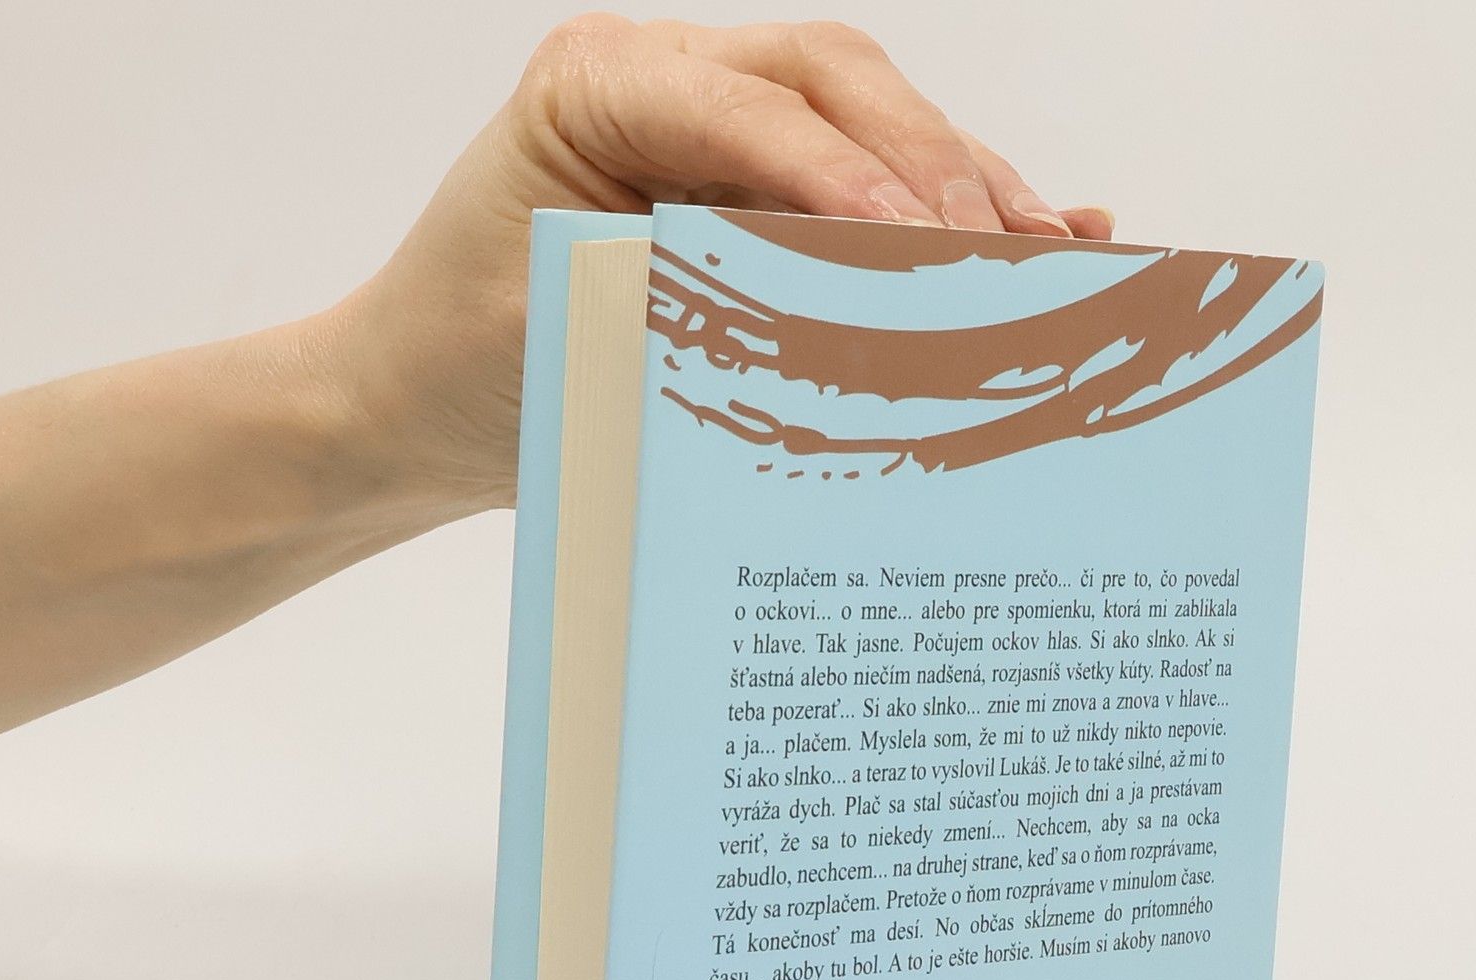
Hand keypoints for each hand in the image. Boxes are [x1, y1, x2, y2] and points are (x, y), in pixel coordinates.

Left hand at [320, 15, 1113, 515]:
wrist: (420, 402)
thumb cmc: (468, 365)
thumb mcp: (561, 336)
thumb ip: (692, 299)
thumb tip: (847, 309)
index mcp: (599, 84)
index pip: (754, 108)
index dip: (850, 177)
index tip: (923, 251)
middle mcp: (670, 82)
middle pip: (839, 84)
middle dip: (934, 168)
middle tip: (1006, 260)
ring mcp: (722, 126)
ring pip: (876, 122)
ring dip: (968, 186)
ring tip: (1055, 252)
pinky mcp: (760, 188)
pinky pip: (873, 180)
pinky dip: (956, 212)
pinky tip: (1047, 231)